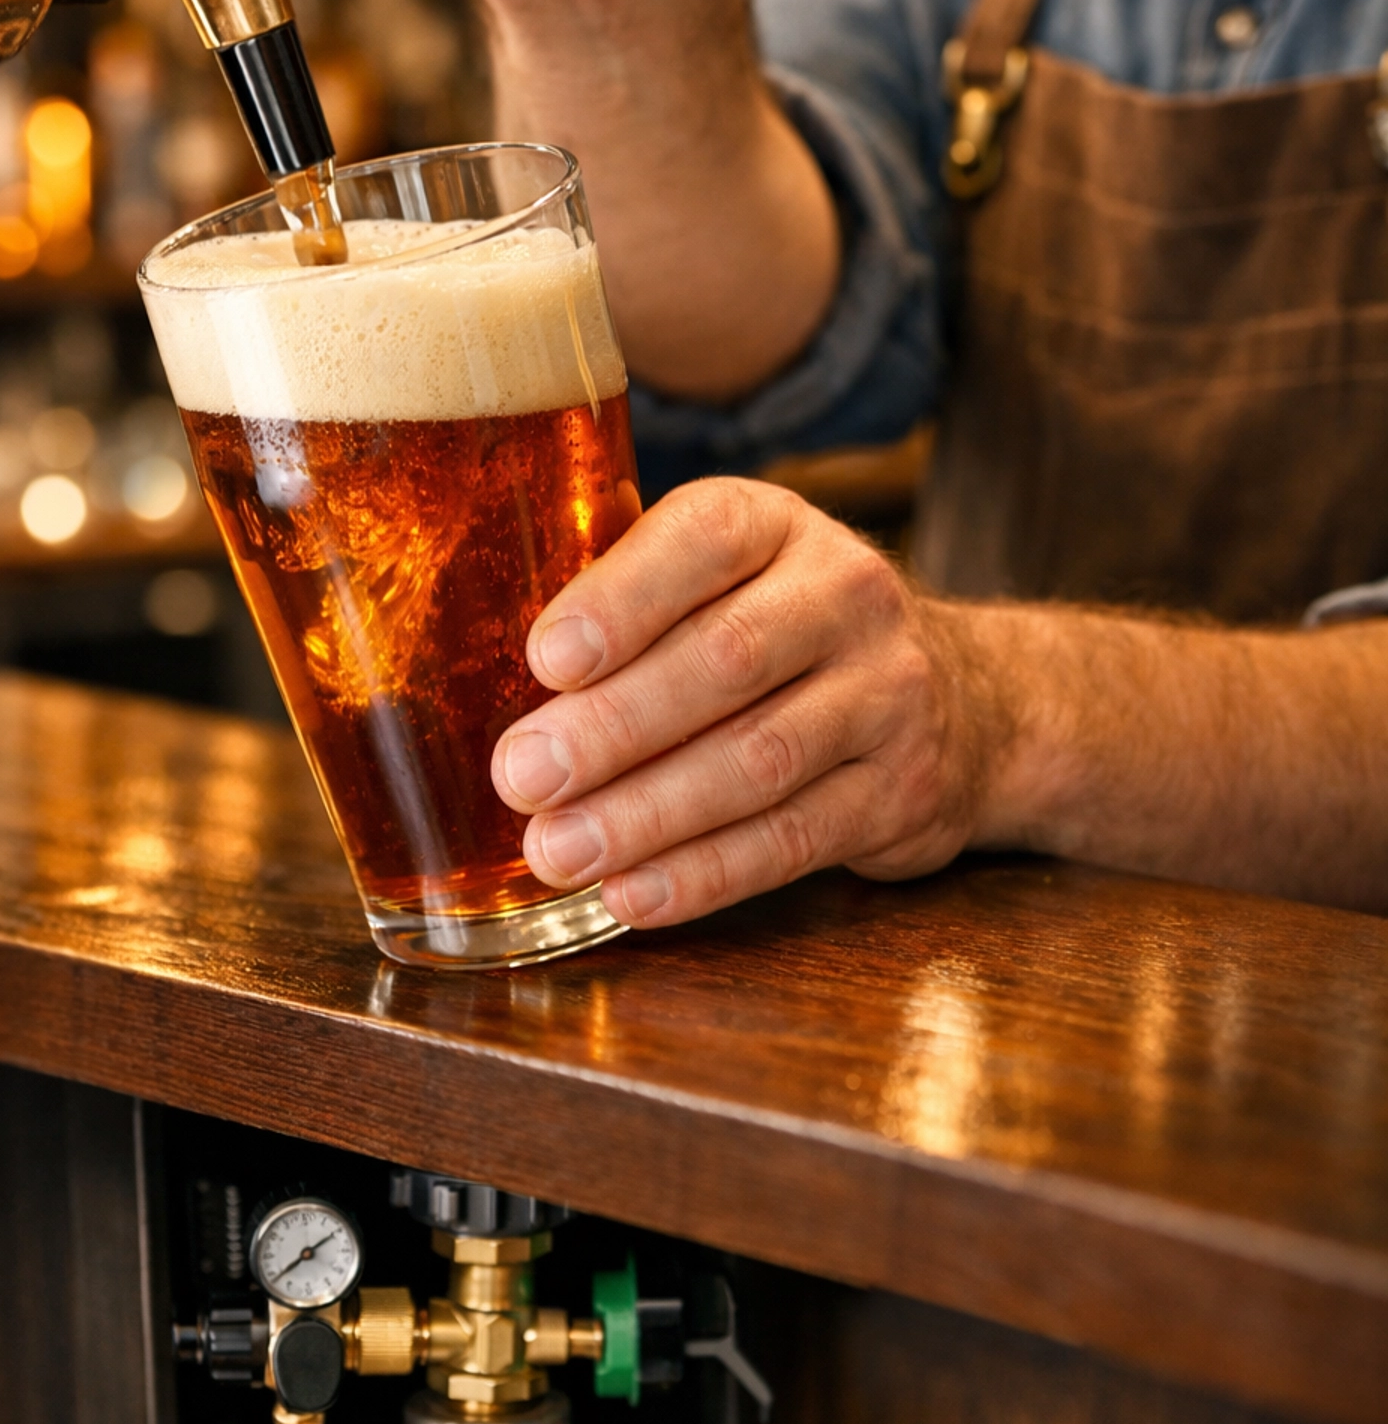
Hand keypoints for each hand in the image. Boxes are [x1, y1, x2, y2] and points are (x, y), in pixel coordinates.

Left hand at [490, 480, 1005, 929]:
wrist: (958, 699)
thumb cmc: (779, 634)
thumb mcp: (722, 579)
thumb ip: (626, 602)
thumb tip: (465, 669)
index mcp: (777, 526)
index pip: (706, 540)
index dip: (624, 599)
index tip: (545, 658)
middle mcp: (847, 595)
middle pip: (727, 661)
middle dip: (614, 726)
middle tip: (520, 776)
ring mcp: (888, 695)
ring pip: (761, 759)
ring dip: (648, 814)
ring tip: (556, 851)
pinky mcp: (904, 792)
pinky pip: (795, 840)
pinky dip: (706, 874)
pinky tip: (631, 897)